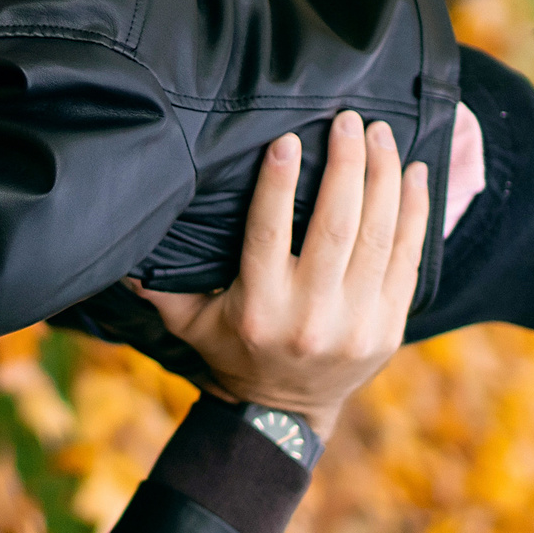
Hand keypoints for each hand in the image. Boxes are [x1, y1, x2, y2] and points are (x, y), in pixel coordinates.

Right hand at [132, 111, 429, 433]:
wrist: (284, 412)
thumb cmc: (232, 349)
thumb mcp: (188, 323)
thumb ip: (158, 285)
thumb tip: (117, 247)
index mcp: (259, 308)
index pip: (270, 234)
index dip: (279, 185)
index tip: (288, 139)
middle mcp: (310, 316)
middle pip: (336, 226)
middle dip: (346, 165)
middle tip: (348, 120)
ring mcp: (356, 323)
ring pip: (378, 236)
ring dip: (384, 177)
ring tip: (381, 134)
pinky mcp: (390, 327)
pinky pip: (409, 259)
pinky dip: (415, 212)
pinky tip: (416, 174)